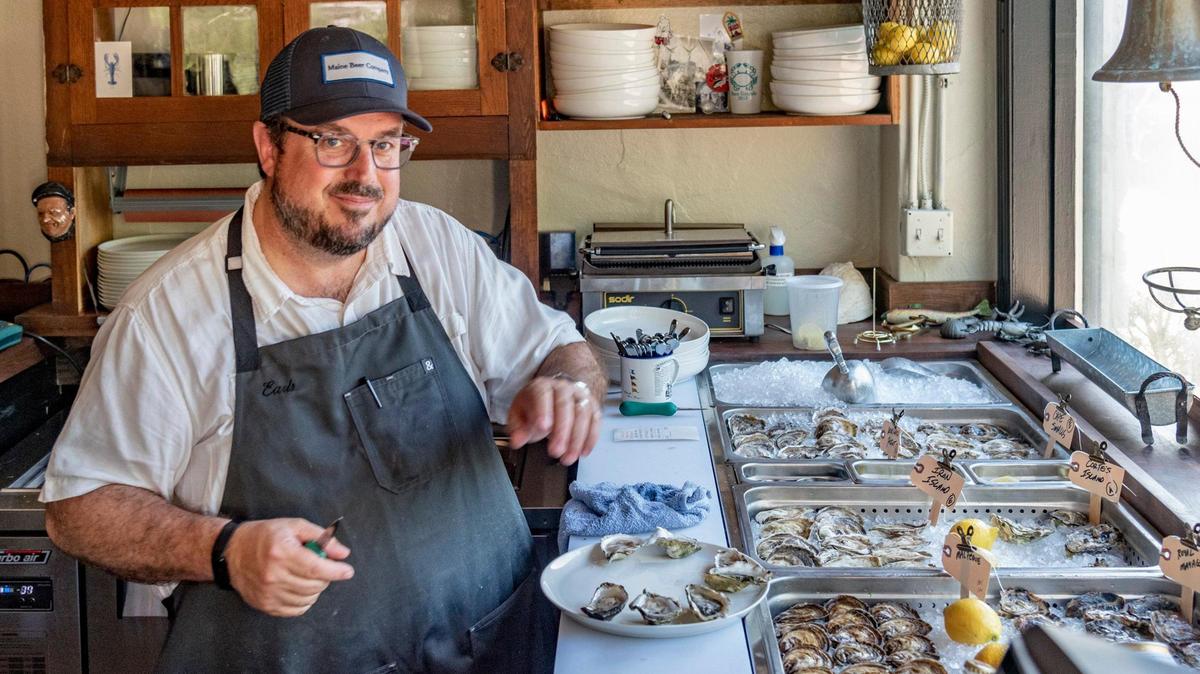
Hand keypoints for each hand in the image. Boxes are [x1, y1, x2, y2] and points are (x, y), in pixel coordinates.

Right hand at [224, 518, 353, 616]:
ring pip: (308, 599)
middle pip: (314, 585)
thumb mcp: (294, 526)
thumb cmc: (266, 536)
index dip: (336, 571)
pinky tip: (299, 587)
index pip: (316, 568)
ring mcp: (268, 593)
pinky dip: (304, 600)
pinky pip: (296, 610)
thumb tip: (343, 554)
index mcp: (282, 553)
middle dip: (326, 577)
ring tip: (306, 575)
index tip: (347, 571)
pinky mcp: (265, 605)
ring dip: (315, 589)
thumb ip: (320, 537)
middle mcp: (274, 575)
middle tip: (321, 567)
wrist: (232, 552)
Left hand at [507, 376, 600, 465]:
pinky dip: (590, 439)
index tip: (543, 428)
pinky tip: (583, 452)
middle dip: (562, 432)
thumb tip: (517, 441)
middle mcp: (563, 388)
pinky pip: (595, 422)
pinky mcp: (593, 407)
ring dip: (577, 439)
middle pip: (565, 406)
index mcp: (541, 387)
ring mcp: (580, 396)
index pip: (543, 396)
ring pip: (583, 415)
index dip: (543, 411)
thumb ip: (517, 428)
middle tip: (556, 452)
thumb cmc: (537, 405)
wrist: (558, 391)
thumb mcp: (519, 413)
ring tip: (568, 458)